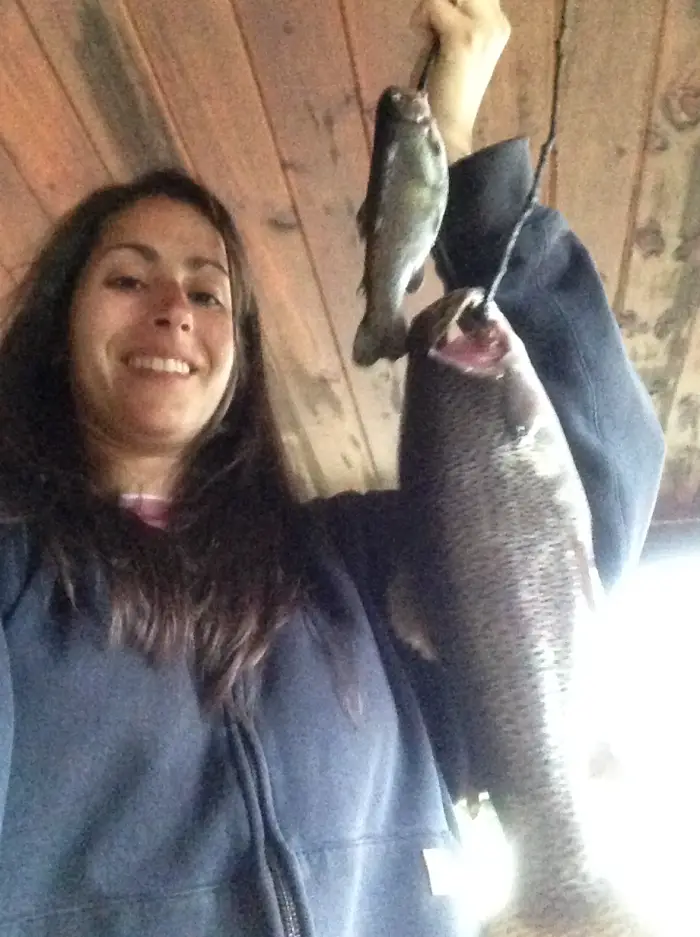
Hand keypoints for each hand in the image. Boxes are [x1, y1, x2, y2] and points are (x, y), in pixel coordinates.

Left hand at [410, 0, 510, 163]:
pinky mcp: (463, 36)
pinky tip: (424, 40)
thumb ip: (455, 16)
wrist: (450, 125)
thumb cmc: (448, 88)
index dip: (451, 2)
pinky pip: (434, 4)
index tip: (439, 22)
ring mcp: (483, 28)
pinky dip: (421, 19)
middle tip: (430, 28)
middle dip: (440, 2)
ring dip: (430, 8)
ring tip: (428, 36)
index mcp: (499, 24)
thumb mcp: (456, 44)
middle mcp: (497, 22)